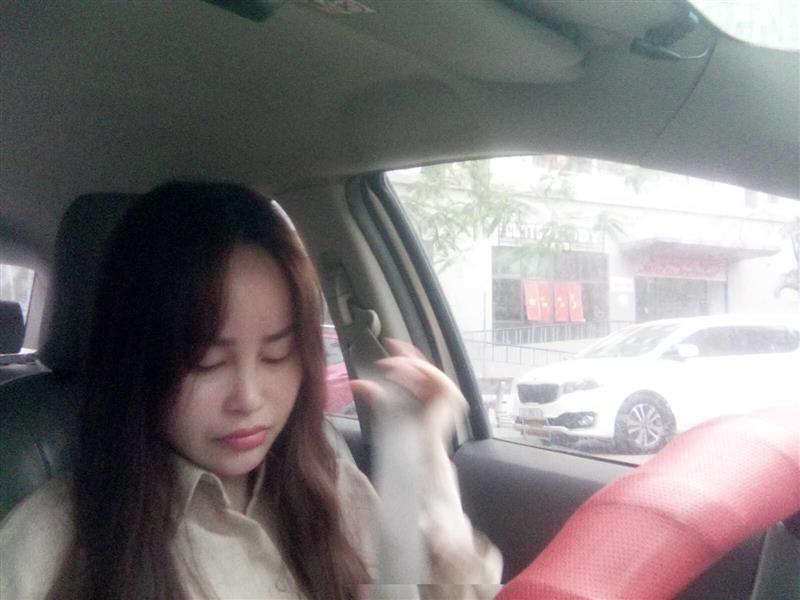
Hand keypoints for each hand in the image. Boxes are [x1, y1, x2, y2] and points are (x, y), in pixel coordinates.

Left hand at [349, 338, 468, 443]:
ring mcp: (448, 393)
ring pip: (427, 368)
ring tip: (391, 367)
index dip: (405, 353)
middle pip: (423, 365)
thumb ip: (374, 393)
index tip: (390, 343)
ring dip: (408, 363)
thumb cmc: (401, 433)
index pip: (418, 367)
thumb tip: (354, 383)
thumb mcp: (384, 405)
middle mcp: (440, 392)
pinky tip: (402, 372)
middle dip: (405, 355)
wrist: (415, 448)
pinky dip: (419, 370)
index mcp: (428, 393)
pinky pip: (436, 375)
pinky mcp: (452, 395)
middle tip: (390, 346)